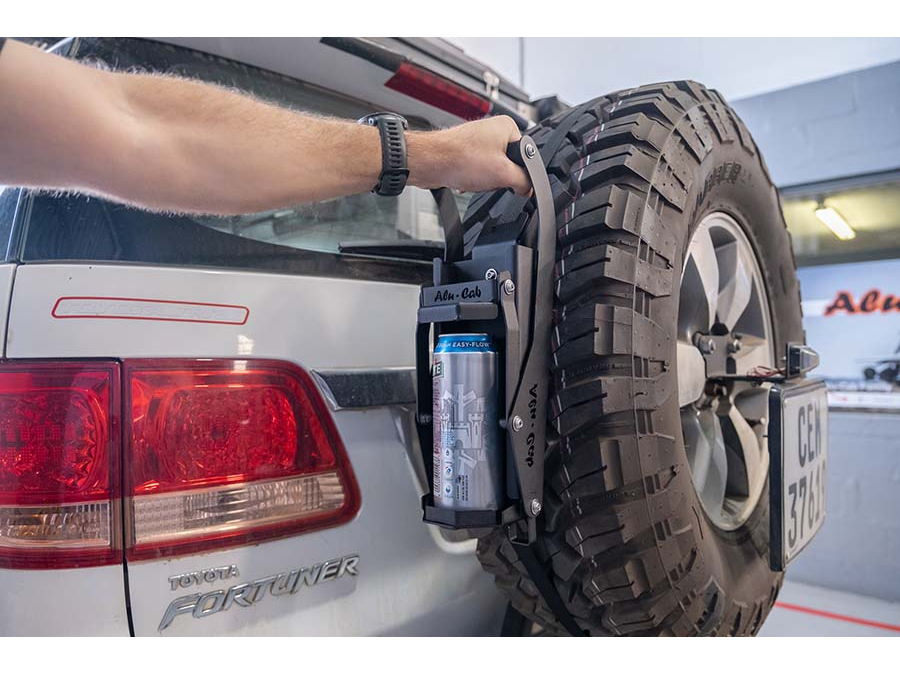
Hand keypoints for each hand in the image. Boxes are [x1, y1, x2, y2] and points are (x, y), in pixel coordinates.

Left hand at [407, 116, 531, 196]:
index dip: (520, 173)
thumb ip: (524, 181)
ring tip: (474, 177)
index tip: (512, 181)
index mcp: (507, 126)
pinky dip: (473, 179)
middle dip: (499, 177)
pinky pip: (478, 171)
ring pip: (493, 170)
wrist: (430, 163)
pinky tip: (465, 179)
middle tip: (488, 178)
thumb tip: (529, 188)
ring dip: (484, 180)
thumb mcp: (504, 174)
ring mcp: (478, 141)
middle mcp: (493, 130)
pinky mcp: (466, 153)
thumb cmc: (460, 158)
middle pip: (510, 164)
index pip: (527, 156)